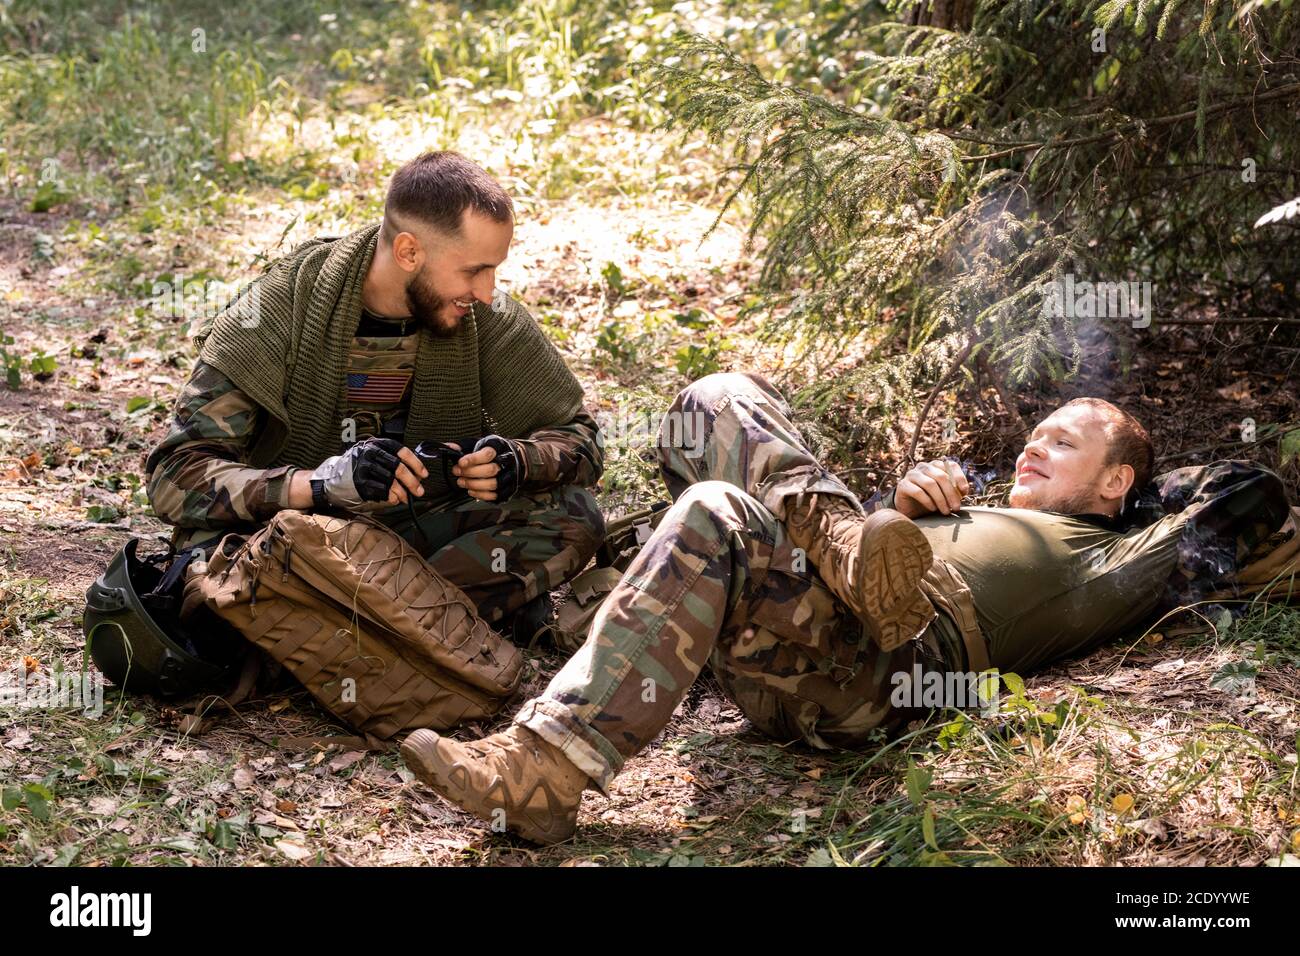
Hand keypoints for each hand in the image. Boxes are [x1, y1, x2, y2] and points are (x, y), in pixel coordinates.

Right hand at [310, 437, 428, 509]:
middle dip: (412, 481)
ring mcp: (363, 468)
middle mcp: (369, 453)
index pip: (401, 451)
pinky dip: (391, 497)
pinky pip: (381, 491)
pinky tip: (394, 500)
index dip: (416, 463)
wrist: (332, 477)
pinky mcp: (359, 482)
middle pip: (398, 467)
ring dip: (402, 492)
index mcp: (376, 444)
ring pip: (391, 481)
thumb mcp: (373, 456)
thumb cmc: (359, 467)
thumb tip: (416, 473)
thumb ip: (392, 460)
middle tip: (420, 491)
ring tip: (406, 498)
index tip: (424, 475)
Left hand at [451, 435, 521, 501]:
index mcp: (498, 448)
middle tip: (457, 472)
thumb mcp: (476, 444)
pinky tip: (471, 490)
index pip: (487, 454)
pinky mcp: (507, 489)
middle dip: (470, 473)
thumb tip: (448, 447)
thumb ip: (462, 446)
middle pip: (490, 470)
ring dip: (474, 484)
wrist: (510, 458)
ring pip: (492, 484)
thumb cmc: (489, 451)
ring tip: (462, 482)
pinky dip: (480, 494)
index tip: (461, 462)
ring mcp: (507, 477)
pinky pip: (494, 495)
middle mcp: (505, 463)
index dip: (473, 459)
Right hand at [895, 458, 969, 517]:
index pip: (951, 465)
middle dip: (951, 493)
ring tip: (945, 511)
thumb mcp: (945, 495)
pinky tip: (932, 508)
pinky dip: (928, 501)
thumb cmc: (930, 500)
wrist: (909, 509)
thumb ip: (954, 491)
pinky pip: (918, 492)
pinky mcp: (903, 485)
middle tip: (956, 507)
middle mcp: (923, 467)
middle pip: (941, 476)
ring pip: (930, 484)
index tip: (965, 492)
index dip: (960, 478)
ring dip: (941, 499)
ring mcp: (912, 474)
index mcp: (936, 466)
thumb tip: (964, 490)